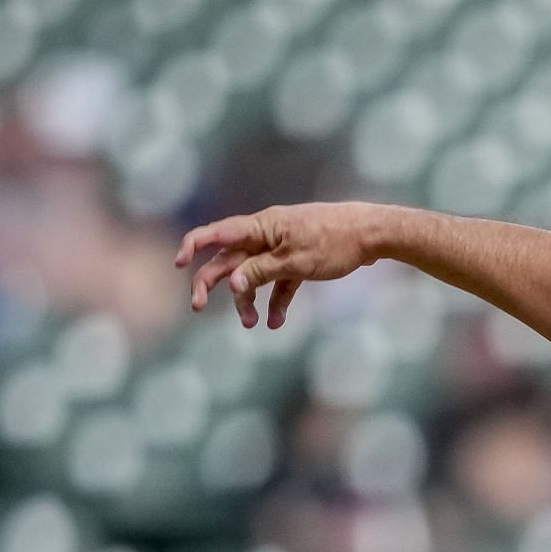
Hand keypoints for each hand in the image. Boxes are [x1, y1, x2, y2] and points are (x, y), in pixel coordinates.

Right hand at [174, 201, 389, 328]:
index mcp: (261, 227)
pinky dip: (276, 300)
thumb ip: (260, 272)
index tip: (177, 264)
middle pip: (230, 259)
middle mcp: (267, 235)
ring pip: (254, 274)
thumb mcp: (295, 262)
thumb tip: (231, 284)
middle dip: (212, 283)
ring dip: (248, 299)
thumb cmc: (334, 243)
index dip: (193, 246)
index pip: (217, 233)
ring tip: (253, 324)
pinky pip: (279, 281)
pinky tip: (276, 321)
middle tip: (196, 307)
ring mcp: (283, 248)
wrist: (373, 234)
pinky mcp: (299, 260)